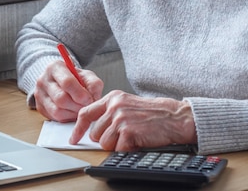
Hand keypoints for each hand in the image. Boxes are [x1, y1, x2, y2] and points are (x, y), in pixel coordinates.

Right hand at [33, 60, 103, 121]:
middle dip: (77, 105)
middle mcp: (43, 80)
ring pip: (57, 111)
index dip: (80, 94)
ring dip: (72, 113)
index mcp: (55, 67)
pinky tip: (73, 112)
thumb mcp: (86, 76)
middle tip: (86, 106)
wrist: (61, 82)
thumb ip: (93, 84)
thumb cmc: (75, 78)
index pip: (67, 82)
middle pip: (61, 98)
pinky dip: (67, 118)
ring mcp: (39, 94)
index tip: (89, 99)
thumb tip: (93, 98)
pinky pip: (55, 118)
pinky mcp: (39, 107)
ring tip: (80, 109)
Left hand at [70, 90, 196, 150]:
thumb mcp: (127, 104)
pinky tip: (137, 140)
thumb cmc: (152, 113)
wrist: (173, 117)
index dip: (78, 129)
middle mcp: (114, 106)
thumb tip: (92, 128)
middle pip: (95, 134)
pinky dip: (127, 149)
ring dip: (117, 145)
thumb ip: (109, 111)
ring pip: (104, 143)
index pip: (86, 113)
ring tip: (131, 136)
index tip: (73, 138)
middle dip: (107, 139)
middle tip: (123, 135)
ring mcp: (120, 118)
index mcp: (112, 98)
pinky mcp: (128, 131)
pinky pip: (117, 149)